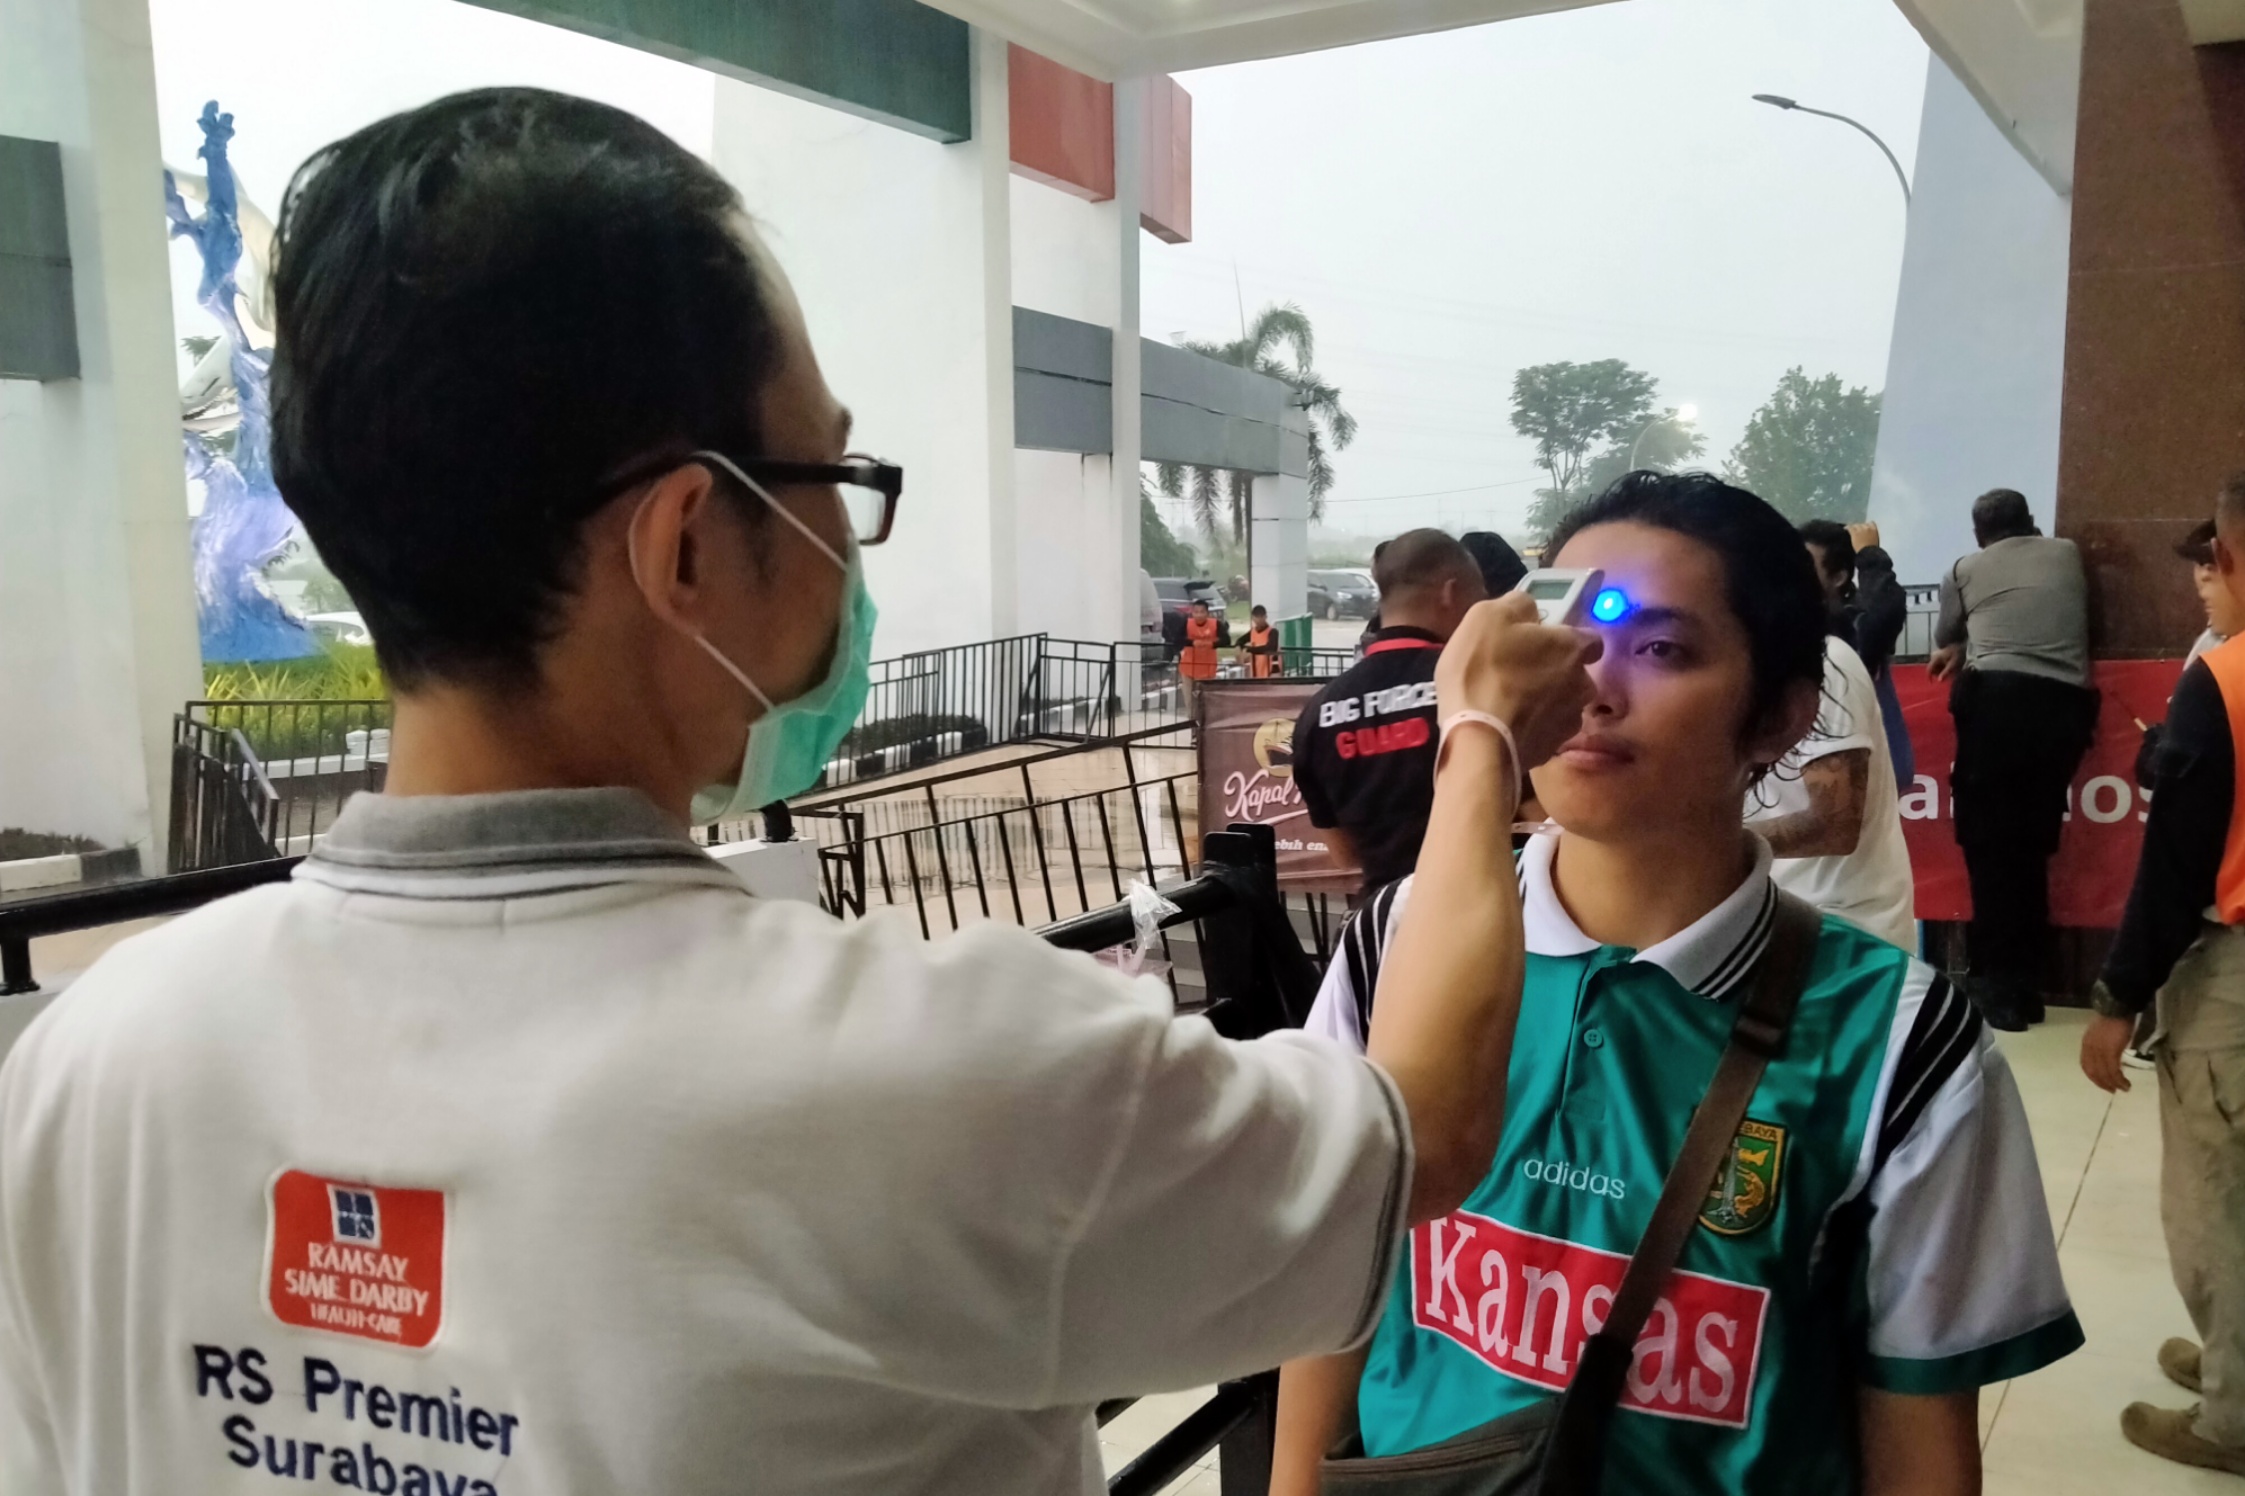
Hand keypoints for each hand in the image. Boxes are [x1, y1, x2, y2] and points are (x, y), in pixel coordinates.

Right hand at [1437, 592, 1601, 768]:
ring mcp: (1570, 719)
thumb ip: (1518, 605)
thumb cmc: (1483, 671)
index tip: (1543, 641)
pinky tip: (1507, 724)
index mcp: (1572, 647)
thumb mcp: (1487, 616)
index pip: (1590, 638)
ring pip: (1563, 703)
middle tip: (1521, 672)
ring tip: (1511, 702)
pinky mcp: (1552, 748)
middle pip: (1576, 673)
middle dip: (1556, 672)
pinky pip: (1547, 729)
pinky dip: (1532, 724)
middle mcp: (1582, 683)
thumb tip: (1530, 608)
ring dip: (1545, 700)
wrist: (1477, 740)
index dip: (1567, 638)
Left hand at [1846, 521, 1880, 552]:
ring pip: (1855, 525)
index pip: (1871, 523)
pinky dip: (1847, 528)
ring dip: (1853, 528)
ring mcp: (1861, 530)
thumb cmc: (1872, 550)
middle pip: (1862, 524)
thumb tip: (1867, 535)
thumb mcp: (1875, 540)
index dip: (1867, 525)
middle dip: (1859, 527)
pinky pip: (1850, 528)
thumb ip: (1871, 535)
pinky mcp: (1855, 533)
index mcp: (1874, 530)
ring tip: (1849, 530)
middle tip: (1856, 531)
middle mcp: (1868, 528)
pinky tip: (1844, 529)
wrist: (1868, 553)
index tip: (1864, 528)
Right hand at [1926, 644, 1962, 681]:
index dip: (1929, 677)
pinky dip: (1942, 667)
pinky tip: (1948, 665)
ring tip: (1950, 669)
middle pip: (1932, 669)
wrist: (1958, 643)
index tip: (1931, 683)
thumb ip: (1946, 672)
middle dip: (1939, 673)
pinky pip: (1937, 664)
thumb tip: (1939, 681)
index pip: (1929, 669)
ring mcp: (1934, 656)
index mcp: (1935, 659)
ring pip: (1935, 667)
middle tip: (1948, 674)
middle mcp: (1933, 657)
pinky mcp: (1936, 656)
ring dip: (1941, 670)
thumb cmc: (1956, 654)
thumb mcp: (1953, 664)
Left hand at [2081, 1013, 2135, 1092]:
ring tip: (2124, 1089)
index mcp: (2086, 1045)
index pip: (2086, 1066)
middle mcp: (2090, 1049)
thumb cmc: (2113, 1019)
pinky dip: (2119, 1079)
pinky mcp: (2110, 1051)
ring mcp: (2099, 1051)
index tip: (2103, 1084)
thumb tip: (2111, 1058)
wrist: (2117, 1009)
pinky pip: (2113, 1070)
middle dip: (2103, 1084)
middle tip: (2113, 1091)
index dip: (2094, 1077)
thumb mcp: (2102, 1035)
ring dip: (2114, 1084)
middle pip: (2093, 1072)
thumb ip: (2103, 1046)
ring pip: (2104, 1073)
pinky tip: (2125, 1083)